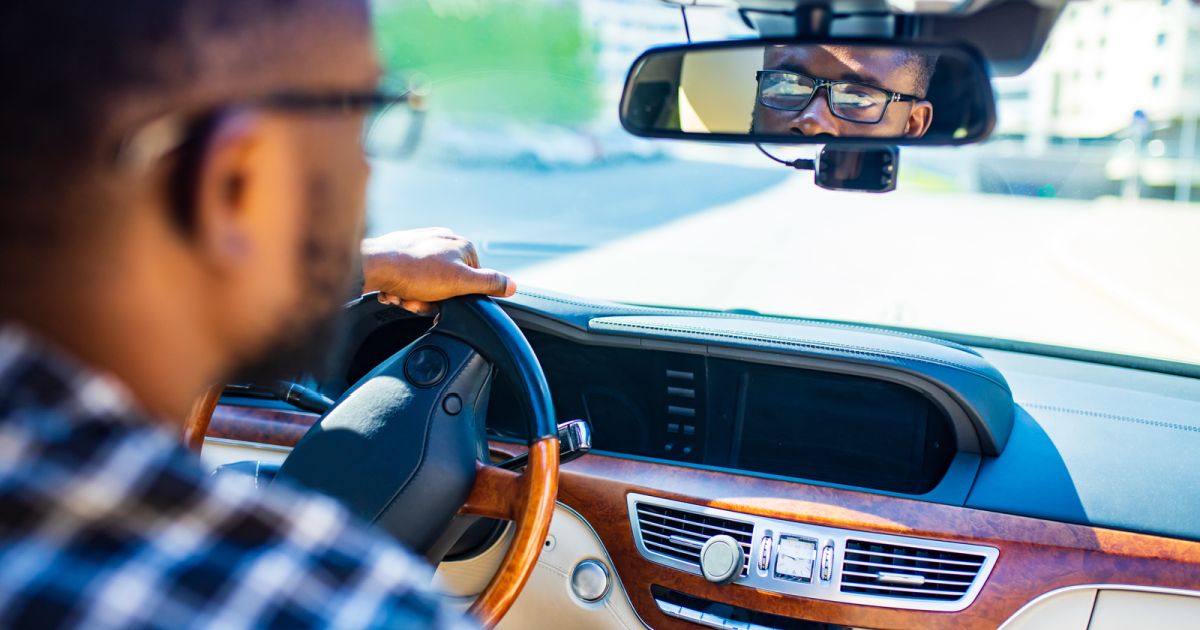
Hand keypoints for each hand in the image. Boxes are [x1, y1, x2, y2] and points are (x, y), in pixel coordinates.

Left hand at [361, 228, 515, 315]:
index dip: (459, 296)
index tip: (444, 301)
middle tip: (419, 299)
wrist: (372, 266)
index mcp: (461, 245)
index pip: (473, 279)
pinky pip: (409, 279)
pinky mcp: (401, 252)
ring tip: (405, 295)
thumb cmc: (414, 272)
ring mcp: (420, 245)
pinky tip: (395, 290)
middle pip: (447, 284)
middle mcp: (442, 241)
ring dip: (415, 297)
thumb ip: (489, 283)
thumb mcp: (460, 281)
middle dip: (433, 299)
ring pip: (426, 285)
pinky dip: (403, 289)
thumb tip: (512, 285)